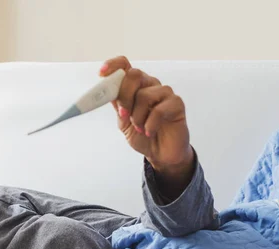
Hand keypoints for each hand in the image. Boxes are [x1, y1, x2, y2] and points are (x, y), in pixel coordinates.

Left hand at [99, 56, 193, 174]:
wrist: (161, 153)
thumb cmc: (143, 134)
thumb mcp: (123, 120)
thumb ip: (117, 104)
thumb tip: (105, 91)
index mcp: (135, 86)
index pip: (124, 65)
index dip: (113, 65)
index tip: (101, 73)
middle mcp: (150, 85)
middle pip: (134, 75)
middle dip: (124, 97)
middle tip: (124, 115)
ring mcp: (164, 93)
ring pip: (144, 95)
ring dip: (137, 117)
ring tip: (140, 128)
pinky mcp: (176, 104)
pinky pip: (158, 110)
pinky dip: (150, 125)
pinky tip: (150, 131)